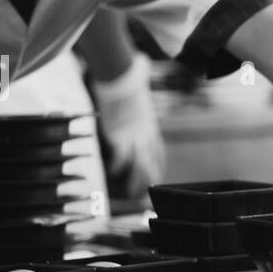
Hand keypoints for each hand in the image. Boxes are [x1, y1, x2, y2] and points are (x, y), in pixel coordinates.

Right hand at [92, 53, 163, 198]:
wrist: (122, 76)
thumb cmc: (129, 80)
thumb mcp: (137, 94)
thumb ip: (139, 100)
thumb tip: (140, 75)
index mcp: (150, 126)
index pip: (158, 152)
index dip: (158, 167)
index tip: (156, 177)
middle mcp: (146, 134)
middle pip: (152, 163)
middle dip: (149, 181)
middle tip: (144, 196)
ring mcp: (134, 136)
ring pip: (141, 165)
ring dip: (136, 181)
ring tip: (130, 192)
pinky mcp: (120, 135)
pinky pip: (121, 157)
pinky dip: (119, 166)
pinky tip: (114, 172)